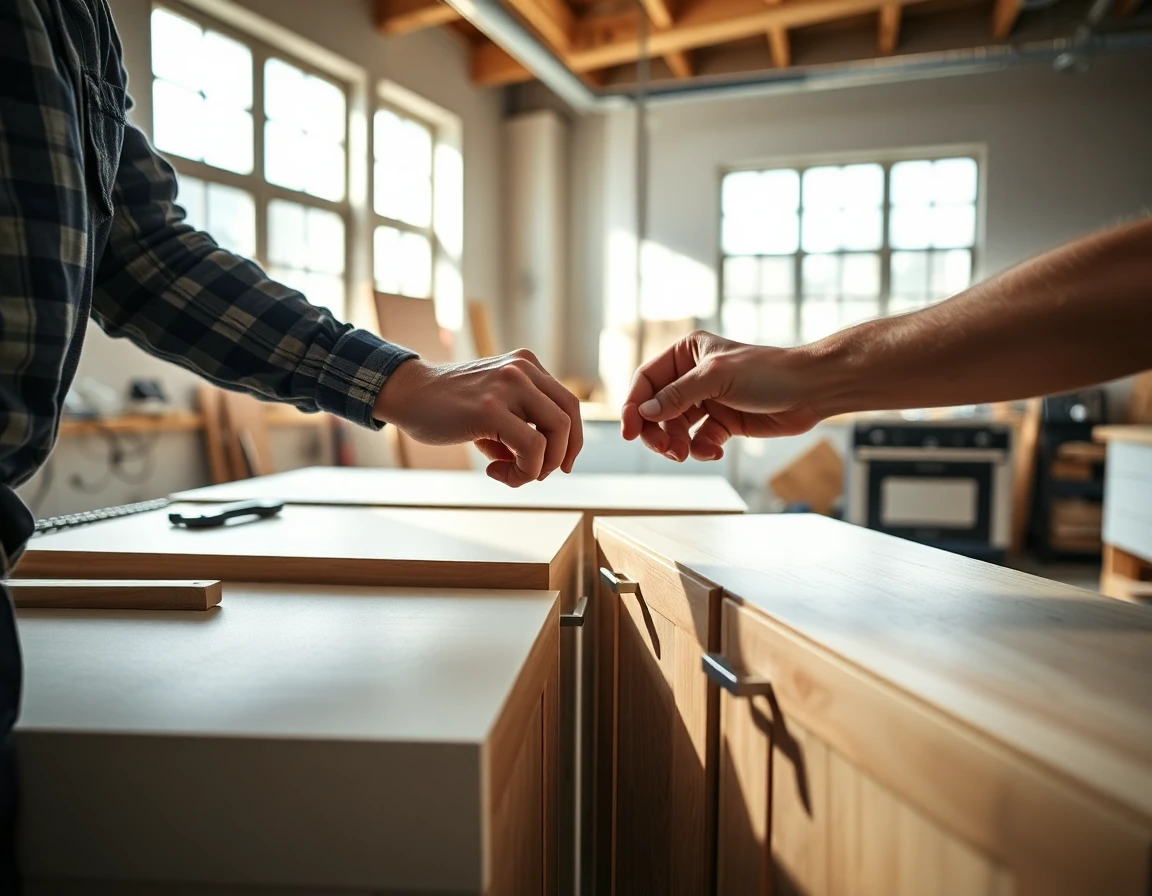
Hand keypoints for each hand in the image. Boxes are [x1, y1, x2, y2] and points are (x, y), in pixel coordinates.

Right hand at [374, 349, 582, 486]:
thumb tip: (544, 463)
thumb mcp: (494, 404)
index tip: (559, 465)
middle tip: (536, 475)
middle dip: (559, 456)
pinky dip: (522, 472)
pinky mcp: (491, 409)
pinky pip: (532, 449)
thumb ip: (521, 423)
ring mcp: (508, 385)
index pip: (568, 405)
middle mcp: (522, 369)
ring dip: (539, 467)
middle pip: (568, 419)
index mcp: (526, 365)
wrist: (407, 394)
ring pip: (555, 434)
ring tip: (506, 473)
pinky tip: (492, 471)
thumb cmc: (448, 406)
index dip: (571, 440)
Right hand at [621, 331, 822, 461]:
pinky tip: (713, 452)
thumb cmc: (768, 372)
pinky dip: (701, 449)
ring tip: (686, 454)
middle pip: (657, 409)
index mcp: (686, 353)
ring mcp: (707, 400)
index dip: (634, 406)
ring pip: (675, 429)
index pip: (647, 381)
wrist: (811, 390)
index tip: (629, 432)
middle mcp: (692, 376)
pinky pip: (698, 441)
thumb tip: (644, 413)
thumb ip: (678, 395)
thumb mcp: (716, 377)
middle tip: (665, 450)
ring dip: (677, 444)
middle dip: (657, 432)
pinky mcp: (722, 423)